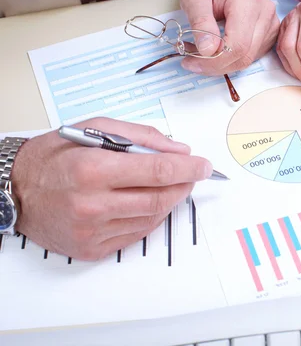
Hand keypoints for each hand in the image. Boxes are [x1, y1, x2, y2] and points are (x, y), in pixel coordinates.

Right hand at [11, 118, 212, 260]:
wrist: (16, 191)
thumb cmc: (53, 157)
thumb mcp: (94, 129)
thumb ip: (141, 137)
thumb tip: (179, 150)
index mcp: (92, 169)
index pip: (158, 170)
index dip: (188, 168)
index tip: (204, 165)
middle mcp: (92, 204)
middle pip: (160, 197)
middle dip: (185, 184)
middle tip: (193, 174)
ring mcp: (92, 231)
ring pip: (152, 216)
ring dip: (170, 199)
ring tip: (171, 185)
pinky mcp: (92, 249)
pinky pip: (138, 233)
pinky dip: (152, 216)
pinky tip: (149, 202)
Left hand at [179, 0, 278, 74]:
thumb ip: (200, 22)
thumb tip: (207, 50)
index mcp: (248, 1)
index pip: (237, 45)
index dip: (214, 60)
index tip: (191, 61)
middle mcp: (265, 14)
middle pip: (244, 56)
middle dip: (215, 65)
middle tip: (191, 61)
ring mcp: (271, 26)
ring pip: (247, 60)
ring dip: (221, 64)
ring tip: (200, 53)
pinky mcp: (270, 35)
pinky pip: (251, 57)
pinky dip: (230, 60)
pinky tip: (216, 51)